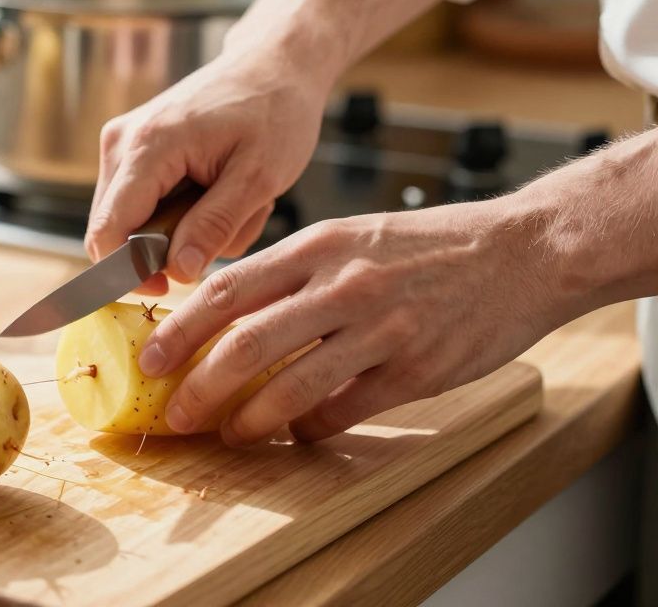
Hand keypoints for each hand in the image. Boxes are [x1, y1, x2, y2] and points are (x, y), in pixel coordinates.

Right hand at [84, 56, 327, 292]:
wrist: (273, 64)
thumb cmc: (274, 111)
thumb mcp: (259, 176)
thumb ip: (214, 226)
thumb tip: (177, 272)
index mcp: (149, 147)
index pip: (109, 232)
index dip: (128, 274)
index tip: (168, 290)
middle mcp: (121, 143)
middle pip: (111, 231)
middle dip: (161, 251)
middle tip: (221, 236)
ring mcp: (122, 143)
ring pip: (127, 222)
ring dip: (175, 232)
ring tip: (229, 208)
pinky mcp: (131, 148)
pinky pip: (139, 204)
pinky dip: (176, 214)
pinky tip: (215, 195)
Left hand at [140, 198, 566, 444]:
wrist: (522, 251)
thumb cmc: (427, 247)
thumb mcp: (350, 237)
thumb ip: (292, 272)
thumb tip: (226, 313)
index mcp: (318, 246)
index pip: (229, 290)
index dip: (181, 330)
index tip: (150, 359)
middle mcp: (343, 284)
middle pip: (247, 344)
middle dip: (201, 386)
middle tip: (178, 413)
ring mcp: (381, 328)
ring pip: (292, 385)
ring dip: (251, 419)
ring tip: (231, 433)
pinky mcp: (416, 368)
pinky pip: (346, 410)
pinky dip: (312, 428)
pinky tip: (298, 434)